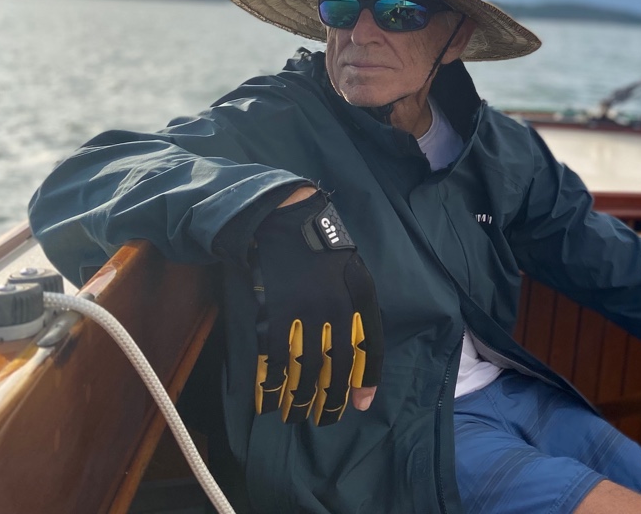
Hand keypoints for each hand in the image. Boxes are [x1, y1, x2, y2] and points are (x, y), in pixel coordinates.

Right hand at [251, 190, 383, 424]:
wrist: (288, 220)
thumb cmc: (323, 250)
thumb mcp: (354, 272)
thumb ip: (357, 308)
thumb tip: (356, 350)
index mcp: (362, 297)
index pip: (371, 347)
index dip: (367, 379)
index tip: (361, 404)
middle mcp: (338, 307)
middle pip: (339, 364)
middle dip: (332, 398)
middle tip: (324, 420)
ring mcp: (307, 310)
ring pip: (307, 366)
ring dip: (301, 397)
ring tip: (295, 416)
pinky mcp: (277, 311)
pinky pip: (275, 357)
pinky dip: (271, 382)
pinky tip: (268, 400)